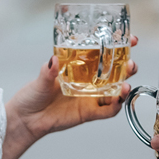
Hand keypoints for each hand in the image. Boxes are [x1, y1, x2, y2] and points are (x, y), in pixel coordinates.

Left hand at [3, 38, 138, 158]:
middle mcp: (89, 81)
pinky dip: (114, 107)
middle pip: (116, 73)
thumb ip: (48, 71)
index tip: (131, 39)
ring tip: (125, 86)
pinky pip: (107, 111)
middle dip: (128, 68)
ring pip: (115, 92)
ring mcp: (90, 97)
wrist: (26, 119)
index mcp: (81, 67)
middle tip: (131, 65)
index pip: (104, 54)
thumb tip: (53, 60)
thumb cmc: (33, 95)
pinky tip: (117, 101)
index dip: (120, 47)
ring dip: (124, 88)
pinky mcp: (88, 113)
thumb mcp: (40, 79)